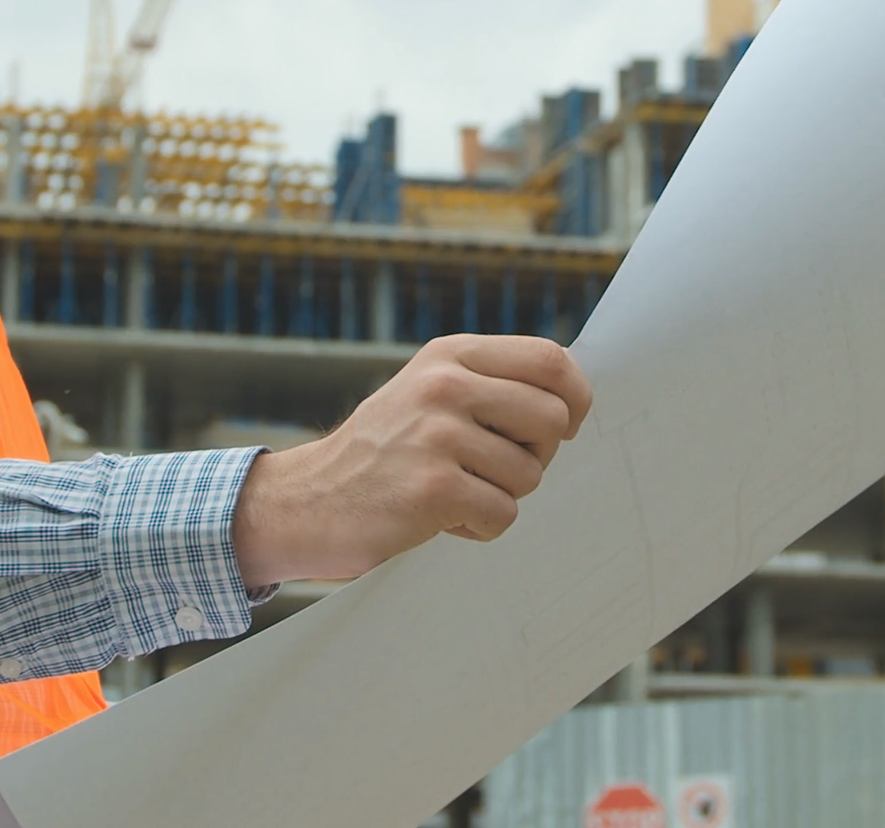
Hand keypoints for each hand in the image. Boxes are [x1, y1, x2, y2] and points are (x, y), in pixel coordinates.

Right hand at [230, 334, 592, 586]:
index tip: (565, 426)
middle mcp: (444, 385)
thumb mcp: (431, 393)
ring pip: (530, 474)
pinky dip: (479, 528)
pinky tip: (440, 518)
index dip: (575, 397)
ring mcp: (437, 435)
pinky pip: (502, 515)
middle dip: (537, 455)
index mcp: (450, 355)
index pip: (550, 360)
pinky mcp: (433, 488)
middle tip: (492, 468)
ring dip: (501, 496)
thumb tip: (573, 398)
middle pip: (553, 418)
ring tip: (453, 491)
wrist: (310, 499)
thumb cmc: (386, 452)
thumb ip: (492, 384)